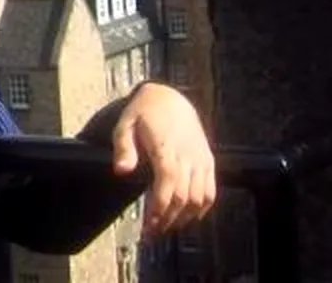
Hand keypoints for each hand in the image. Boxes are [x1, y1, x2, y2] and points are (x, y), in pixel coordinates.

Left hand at [110, 82, 215, 238]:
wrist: (170, 98)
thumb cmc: (143, 112)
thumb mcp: (125, 124)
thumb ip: (123, 148)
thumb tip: (120, 171)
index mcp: (166, 148)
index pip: (167, 186)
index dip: (159, 210)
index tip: (148, 227)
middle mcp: (188, 156)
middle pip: (183, 197)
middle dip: (168, 220)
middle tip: (152, 234)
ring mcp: (201, 159)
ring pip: (199, 198)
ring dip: (184, 218)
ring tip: (167, 228)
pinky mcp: (208, 160)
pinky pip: (211, 190)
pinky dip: (203, 207)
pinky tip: (189, 217)